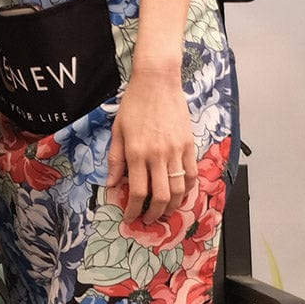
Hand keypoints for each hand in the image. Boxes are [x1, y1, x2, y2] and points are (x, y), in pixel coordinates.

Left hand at [105, 67, 196, 223]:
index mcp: (137, 152)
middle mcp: (157, 155)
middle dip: (154, 215)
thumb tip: (112, 183)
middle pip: (160, 197)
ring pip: (179, 190)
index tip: (130, 217)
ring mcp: (176, 151)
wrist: (157, 82)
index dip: (133, 210)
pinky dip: (188, 189)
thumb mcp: (117, 130)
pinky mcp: (189, 145)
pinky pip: (192, 174)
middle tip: (148, 221)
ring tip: (164, 212)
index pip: (137, 192)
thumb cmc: (134, 104)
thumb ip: (116, 159)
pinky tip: (180, 195)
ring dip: (172, 207)